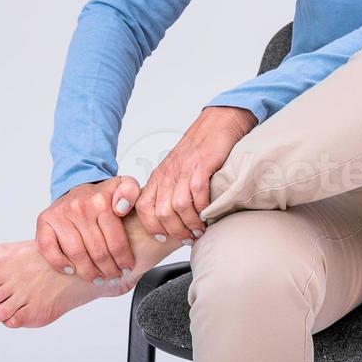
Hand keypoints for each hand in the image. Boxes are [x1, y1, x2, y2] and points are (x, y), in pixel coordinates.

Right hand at [36, 176, 140, 284]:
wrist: (76, 187)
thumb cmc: (101, 196)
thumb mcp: (123, 186)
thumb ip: (131, 192)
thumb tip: (122, 207)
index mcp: (101, 200)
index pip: (116, 240)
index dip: (123, 259)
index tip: (128, 268)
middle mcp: (80, 207)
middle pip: (97, 250)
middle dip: (108, 269)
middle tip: (113, 276)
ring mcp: (60, 214)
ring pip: (76, 253)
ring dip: (88, 272)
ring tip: (97, 278)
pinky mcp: (44, 220)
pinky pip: (49, 248)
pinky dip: (59, 263)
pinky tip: (71, 270)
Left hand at [138, 105, 257, 245]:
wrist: (217, 123)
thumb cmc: (200, 149)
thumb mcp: (177, 170)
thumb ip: (171, 190)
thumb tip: (172, 219)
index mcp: (159, 176)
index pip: (144, 207)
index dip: (152, 226)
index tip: (163, 238)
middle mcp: (168, 173)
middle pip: (161, 212)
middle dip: (175, 230)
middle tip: (188, 237)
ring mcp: (184, 169)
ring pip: (178, 206)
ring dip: (190, 223)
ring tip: (199, 230)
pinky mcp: (201, 165)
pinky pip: (197, 193)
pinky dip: (202, 208)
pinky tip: (208, 214)